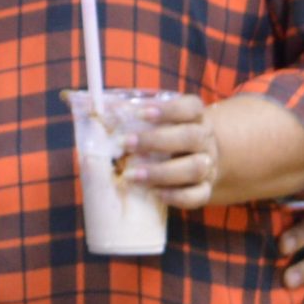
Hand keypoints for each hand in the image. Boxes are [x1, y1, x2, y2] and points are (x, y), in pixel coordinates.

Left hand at [122, 94, 222, 208]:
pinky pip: (198, 195)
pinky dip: (176, 196)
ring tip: (132, 175)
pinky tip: (154, 194)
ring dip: (162, 172)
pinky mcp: (206, 189)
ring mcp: (209, 166)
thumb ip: (130, 118)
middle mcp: (205, 140)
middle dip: (156, 140)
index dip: (168, 109)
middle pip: (192, 137)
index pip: (191, 107)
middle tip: (126, 143)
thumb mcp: (152, 124)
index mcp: (194, 118)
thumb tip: (94, 108)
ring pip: (196, 168)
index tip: (139, 113)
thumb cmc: (161, 139)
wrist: (191, 165)